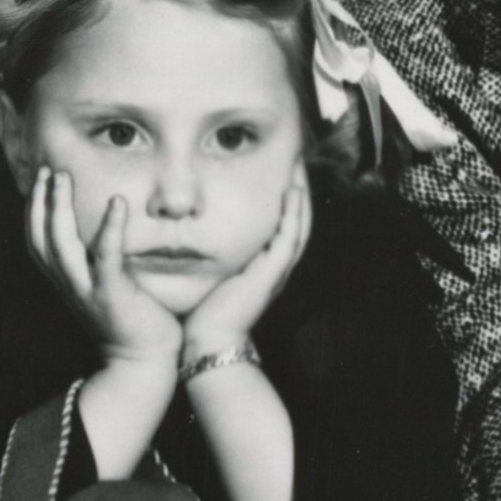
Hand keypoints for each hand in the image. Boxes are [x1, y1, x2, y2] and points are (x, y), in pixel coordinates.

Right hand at [23, 168, 185, 375]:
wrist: (142, 365)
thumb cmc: (132, 326)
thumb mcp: (103, 292)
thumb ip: (98, 267)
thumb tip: (104, 237)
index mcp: (67, 285)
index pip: (38, 244)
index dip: (34, 212)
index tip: (40, 182)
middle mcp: (70, 286)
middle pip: (42, 239)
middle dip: (40, 202)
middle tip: (47, 170)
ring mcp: (88, 290)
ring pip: (61, 244)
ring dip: (58, 208)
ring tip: (63, 178)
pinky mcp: (112, 294)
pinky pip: (106, 256)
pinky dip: (110, 227)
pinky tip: (117, 202)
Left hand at [178, 170, 312, 362]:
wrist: (209, 341)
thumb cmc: (206, 311)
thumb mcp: (216, 273)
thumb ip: (217, 253)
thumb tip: (198, 230)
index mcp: (267, 265)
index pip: (286, 223)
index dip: (288, 197)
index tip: (282, 170)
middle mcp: (278, 266)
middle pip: (300, 219)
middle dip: (300, 188)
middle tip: (297, 159)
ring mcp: (278, 270)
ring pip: (300, 223)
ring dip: (302, 194)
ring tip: (299, 166)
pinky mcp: (271, 273)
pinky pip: (289, 236)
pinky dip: (293, 212)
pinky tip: (292, 190)